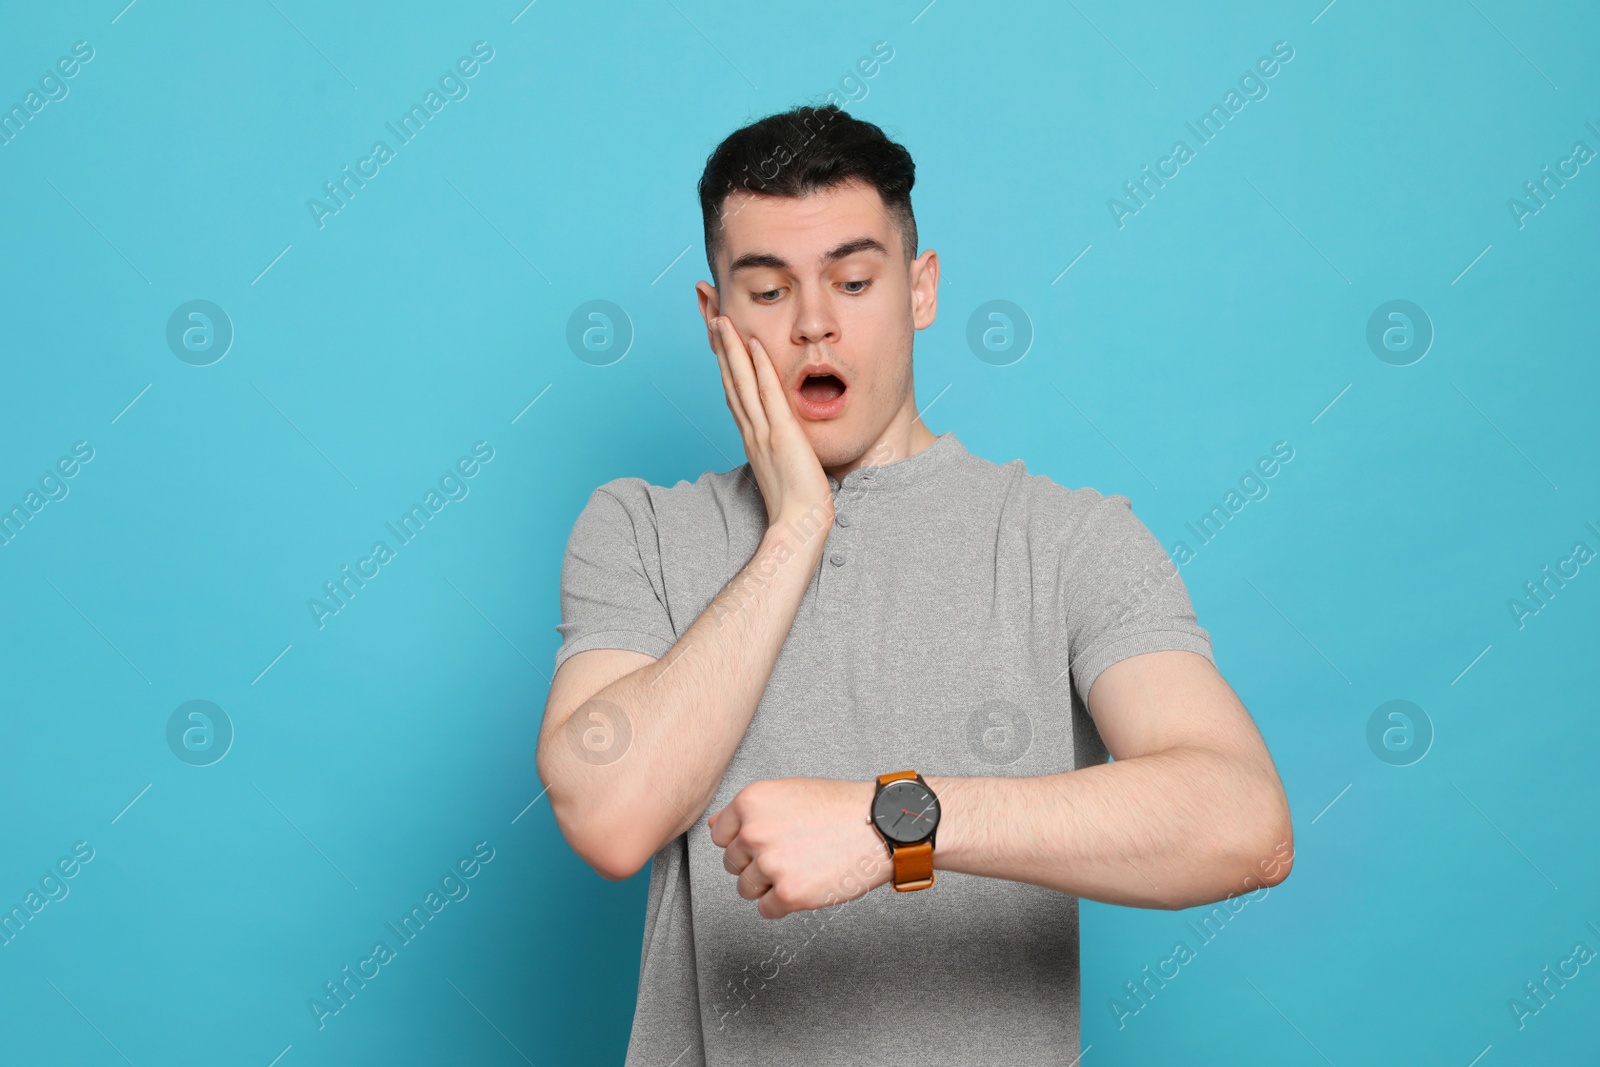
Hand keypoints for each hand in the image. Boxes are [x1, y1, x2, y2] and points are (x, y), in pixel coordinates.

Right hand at [708, 316, 833, 530]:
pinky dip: (760, 368)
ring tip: (721, 319)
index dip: (725, 363)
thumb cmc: (796, 501)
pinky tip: (754, 345)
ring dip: (731, 349)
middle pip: (730, 380)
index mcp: (751, 436)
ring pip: (742, 382)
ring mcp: (763, 431)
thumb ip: (779, 447)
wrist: (799, 524)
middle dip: (719, 347)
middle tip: (710, 315)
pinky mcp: (781, 434)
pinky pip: (768, 394)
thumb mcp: (783, 466)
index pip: (734, 391)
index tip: (718, 339)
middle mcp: (751, 430)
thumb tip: (783, 438)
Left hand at [708, 778, 889, 918]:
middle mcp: (754, 831)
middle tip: (791, 853)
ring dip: (769, 885)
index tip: (768, 841)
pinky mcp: (788, 893)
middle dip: (756, 864)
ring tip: (801, 867)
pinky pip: (767, 910)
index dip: (744, 841)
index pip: (720, 835)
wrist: (880, 826)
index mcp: (751, 801)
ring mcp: (770, 864)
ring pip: (746, 889)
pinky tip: (806, 884)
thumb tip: (715, 825)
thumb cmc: (839, 807)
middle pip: (732, 864)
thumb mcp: (788, 793)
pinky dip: (784, 904)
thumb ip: (748, 810)